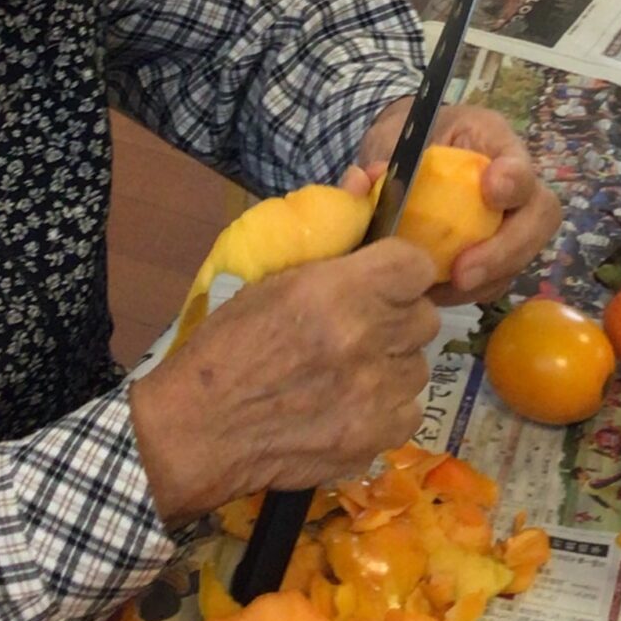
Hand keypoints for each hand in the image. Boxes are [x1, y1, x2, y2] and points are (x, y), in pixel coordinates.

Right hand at [130, 242, 438, 525]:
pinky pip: (408, 412)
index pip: (416, 265)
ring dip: (391, 366)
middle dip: (397, 320)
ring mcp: (375, 394)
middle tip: (361, 330)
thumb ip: (328, 242)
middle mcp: (365, 339)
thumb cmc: (224, 349)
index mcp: (337, 291)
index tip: (386, 281)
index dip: (404, 271)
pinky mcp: (374, 439)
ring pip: (417, 367)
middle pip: (424, 318)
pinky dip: (386, 410)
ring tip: (348, 374)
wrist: (196, 432)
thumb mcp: (268, 282)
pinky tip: (349, 409)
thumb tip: (366, 181)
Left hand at [349, 99, 560, 303]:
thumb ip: (383, 158)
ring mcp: (509, 221)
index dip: (513, 179)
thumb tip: (362, 183)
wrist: (405, 154)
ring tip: (443, 289)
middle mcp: (513, 183)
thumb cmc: (407, 138)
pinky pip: (495, 281)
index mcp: (492, 140)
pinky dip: (467, 292)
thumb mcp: (395, 137)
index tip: (490, 191)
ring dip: (486, 278)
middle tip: (464, 271)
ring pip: (522, 256)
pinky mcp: (494, 254)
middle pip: (540, 216)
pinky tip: (435, 294)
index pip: (521, 158)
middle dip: (506, 248)